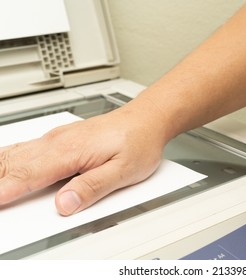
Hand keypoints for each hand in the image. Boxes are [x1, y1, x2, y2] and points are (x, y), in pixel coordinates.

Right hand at [0, 101, 167, 215]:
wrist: (146, 120)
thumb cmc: (138, 142)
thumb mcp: (123, 171)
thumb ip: (92, 188)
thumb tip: (65, 204)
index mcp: (71, 151)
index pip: (29, 175)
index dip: (5, 190)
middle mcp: (59, 142)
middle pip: (15, 162)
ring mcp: (59, 138)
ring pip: (17, 152)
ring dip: (0, 166)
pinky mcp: (62, 138)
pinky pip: (26, 147)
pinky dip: (9, 157)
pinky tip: (4, 162)